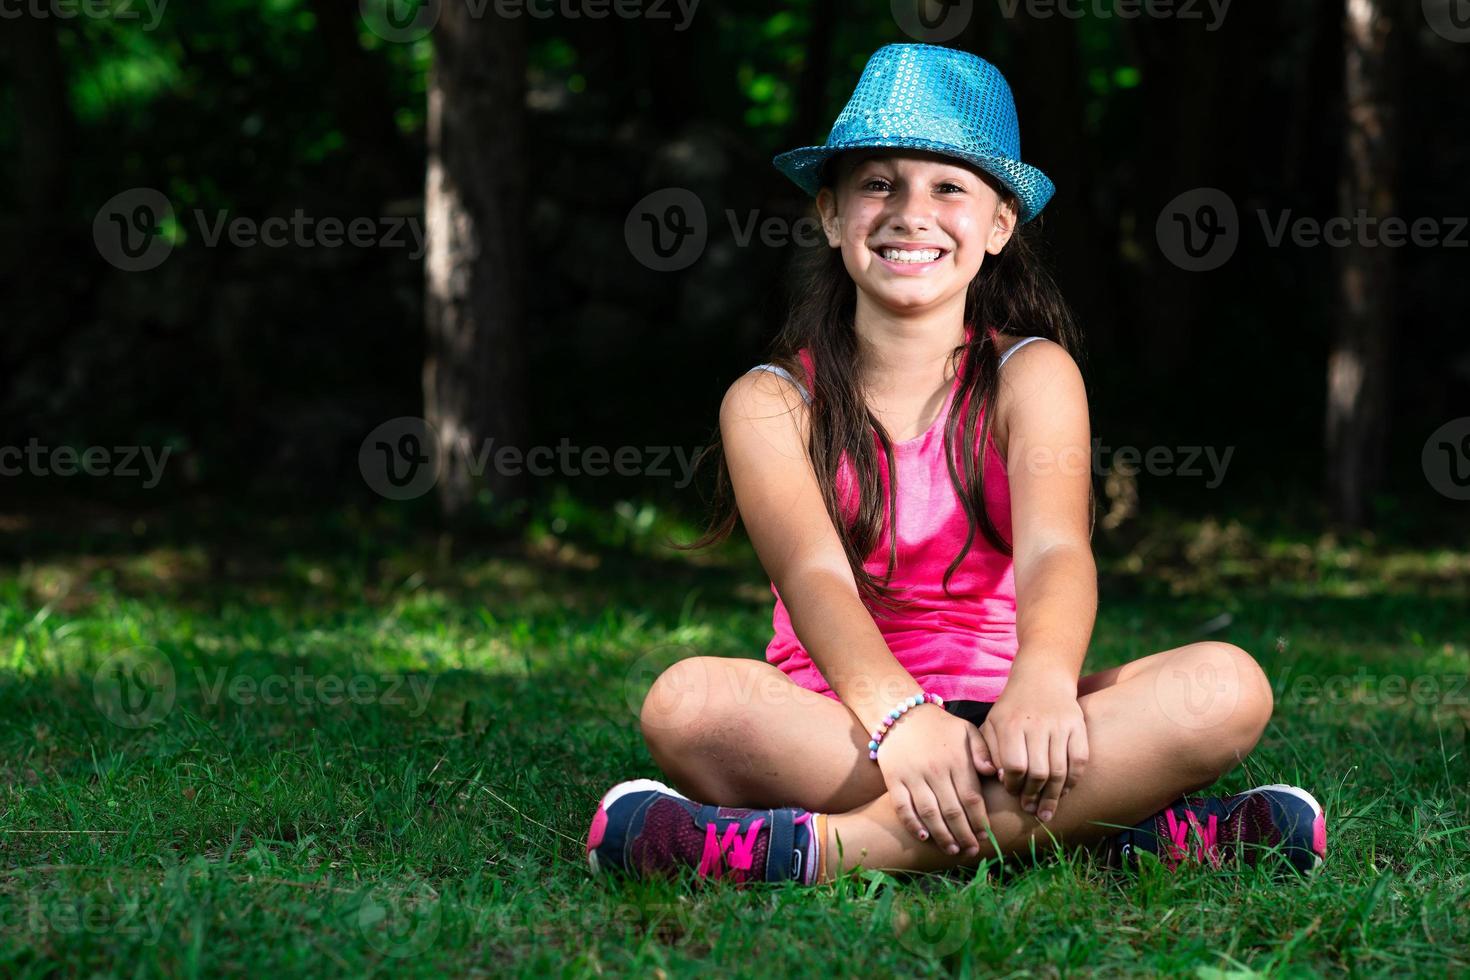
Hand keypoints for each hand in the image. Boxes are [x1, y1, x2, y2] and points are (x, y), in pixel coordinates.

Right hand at [874, 702, 993, 856]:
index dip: (979, 821)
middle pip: (953, 810)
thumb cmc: (940, 726)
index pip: (972, 798)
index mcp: (957, 760)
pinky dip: (913, 824)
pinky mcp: (894, 779)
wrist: (901, 714)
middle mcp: (935, 770)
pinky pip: (903, 807)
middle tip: (971, 850)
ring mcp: (913, 776)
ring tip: (952, 850)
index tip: (985, 836)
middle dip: (964, 835)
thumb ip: (983, 751)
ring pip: (930, 813)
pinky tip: (924, 837)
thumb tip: (993, 773)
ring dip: (942, 835)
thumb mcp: (967, 730)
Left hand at [972, 671, 1088, 822]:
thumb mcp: (991, 723)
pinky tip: (1064, 792)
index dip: (1013, 785)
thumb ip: (989, 751)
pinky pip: (1079, 761)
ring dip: (1053, 796)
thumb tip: (998, 778)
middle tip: (1031, 809)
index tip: (1012, 793)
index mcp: (1010, 724)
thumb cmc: (1011, 709)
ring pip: (1060, 771)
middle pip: (1038, 772)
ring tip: (1046, 811)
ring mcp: (1060, 725)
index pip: (1014, 766)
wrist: (1041, 679)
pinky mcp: (1078, 726)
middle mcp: (1036, 724)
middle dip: (1034, 796)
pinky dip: (1073, 781)